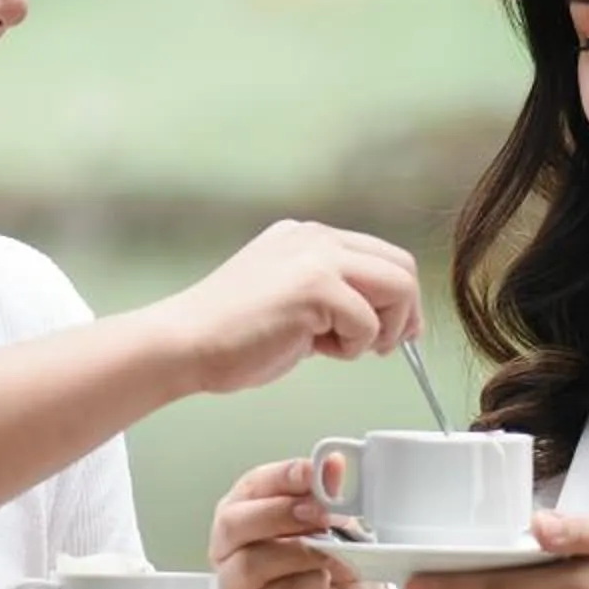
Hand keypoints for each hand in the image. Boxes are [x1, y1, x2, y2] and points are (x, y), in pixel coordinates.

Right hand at [145, 222, 422, 396]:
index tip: (395, 331)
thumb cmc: (228, 335)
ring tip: (345, 348)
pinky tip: (317, 351)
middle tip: (388, 346)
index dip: (399, 297)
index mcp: (308, 237)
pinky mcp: (315, 285)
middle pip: (400, 266)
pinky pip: (368, 322)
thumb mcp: (288, 300)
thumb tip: (377, 320)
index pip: (381, 256)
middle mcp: (316, 238)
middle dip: (404, 312)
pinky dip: (354, 347)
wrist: (185, 343)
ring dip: (382, 329)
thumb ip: (330, 298)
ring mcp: (317, 257)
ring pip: (396, 288)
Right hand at [208, 456, 393, 588]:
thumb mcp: (335, 515)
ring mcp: (235, 575)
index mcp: (248, 502)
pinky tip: (322, 580)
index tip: (316, 473)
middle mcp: (232, 538)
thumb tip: (332, 466)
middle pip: (233, 522)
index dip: (285, 476)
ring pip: (250, 562)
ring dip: (297, 554)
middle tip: (319, 514)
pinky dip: (302, 585)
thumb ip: (328, 491)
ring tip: (330, 553)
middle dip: (280, 514)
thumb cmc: (330, 553)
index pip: (255, 483)